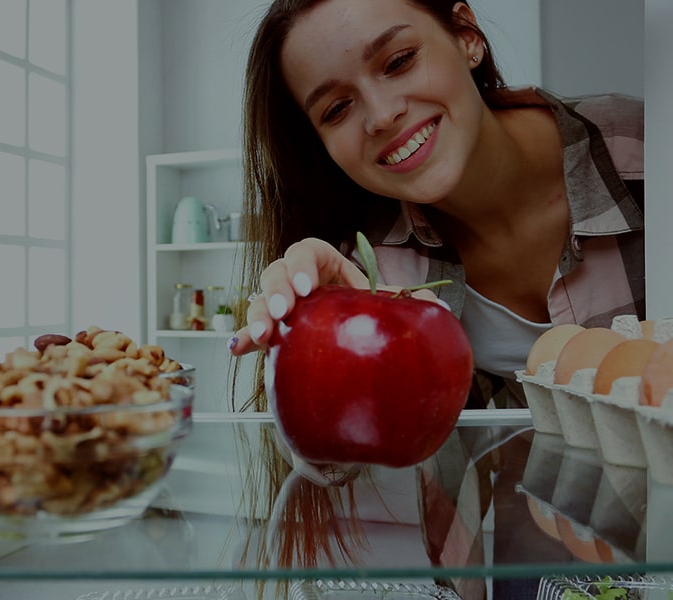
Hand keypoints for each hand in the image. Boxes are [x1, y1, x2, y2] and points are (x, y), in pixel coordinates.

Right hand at [228, 237, 440, 355]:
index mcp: (326, 264)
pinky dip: (245, 337)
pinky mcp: (276, 331)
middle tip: (284, 311)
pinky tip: (239, 347)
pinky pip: (254, 331)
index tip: (308, 287)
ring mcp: (284, 305)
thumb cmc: (368, 310)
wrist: (360, 336)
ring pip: (260, 299)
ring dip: (257, 314)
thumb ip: (409, 301)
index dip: (302, 264)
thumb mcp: (388, 301)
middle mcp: (299, 281)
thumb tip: (433, 307)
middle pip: (277, 272)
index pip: (308, 250)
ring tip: (263, 334)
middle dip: (276, 290)